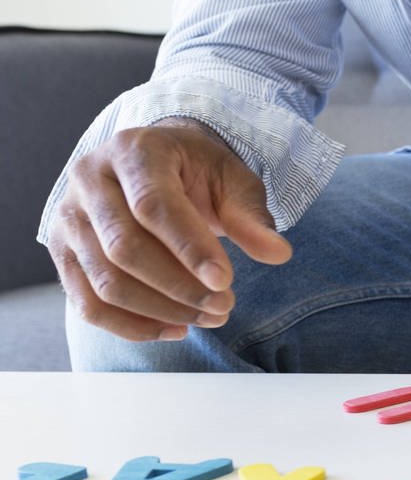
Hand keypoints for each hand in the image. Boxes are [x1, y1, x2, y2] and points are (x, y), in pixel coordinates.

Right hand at [46, 119, 291, 341]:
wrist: (156, 165)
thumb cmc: (197, 172)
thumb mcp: (232, 181)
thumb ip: (251, 216)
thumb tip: (277, 253)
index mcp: (134, 151)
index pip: (153, 205)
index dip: (189, 248)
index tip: (225, 281)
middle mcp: (89, 179)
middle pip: (124, 249)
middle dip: (179, 287)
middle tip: (225, 306)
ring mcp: (69, 217)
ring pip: (104, 282)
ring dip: (161, 311)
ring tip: (208, 317)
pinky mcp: (63, 252)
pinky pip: (88, 304)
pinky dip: (132, 327)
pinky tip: (176, 328)